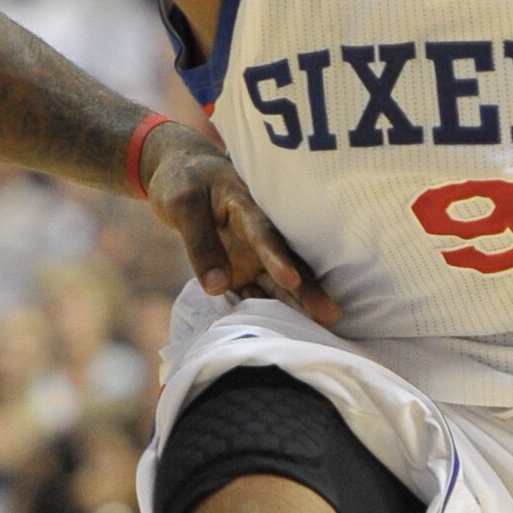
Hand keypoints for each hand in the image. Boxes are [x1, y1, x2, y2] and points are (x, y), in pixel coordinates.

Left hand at [141, 126, 339, 326]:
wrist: (181, 176)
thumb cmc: (182, 182)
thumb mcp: (182, 206)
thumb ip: (199, 244)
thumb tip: (217, 288)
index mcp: (245, 205)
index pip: (264, 232)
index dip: (277, 256)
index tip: (290, 279)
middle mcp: (257, 233)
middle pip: (286, 262)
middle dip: (307, 289)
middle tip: (331, 315)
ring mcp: (253, 253)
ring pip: (278, 283)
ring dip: (296, 306)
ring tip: (323, 331)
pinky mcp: (245, 269)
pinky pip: (258, 294)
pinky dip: (270, 313)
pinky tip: (286, 336)